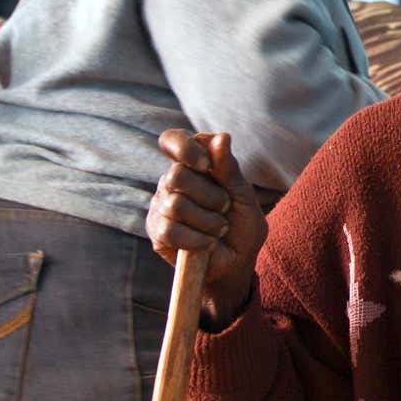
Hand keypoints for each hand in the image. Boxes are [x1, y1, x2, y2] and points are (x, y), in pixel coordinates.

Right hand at [146, 130, 267, 325]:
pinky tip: (207, 244)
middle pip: (176, 174)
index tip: (206, 164)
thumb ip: (230, 170)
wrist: (236, 264)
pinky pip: (170, 230)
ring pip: (175, 205)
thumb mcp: (244, 197)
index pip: (173, 140)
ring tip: (219, 230)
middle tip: (225, 209)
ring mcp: (161, 205)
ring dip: (207, 221)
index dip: (185, 147)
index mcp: (194, 165)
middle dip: (209, 195)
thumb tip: (221, 137)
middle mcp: (172, 181)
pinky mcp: (157, 231)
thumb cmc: (242, 227)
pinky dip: (196, 239)